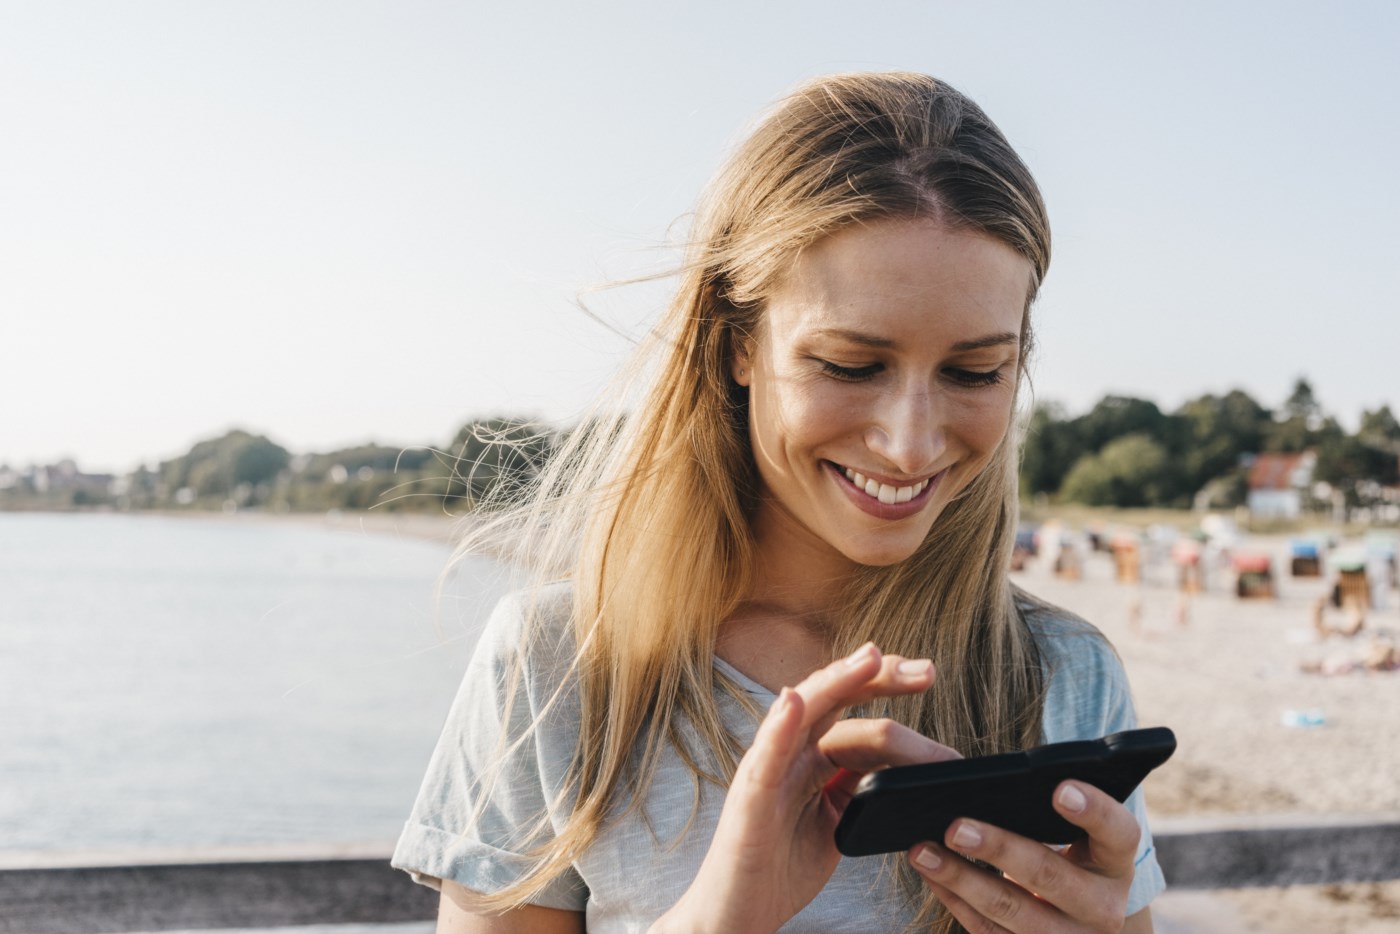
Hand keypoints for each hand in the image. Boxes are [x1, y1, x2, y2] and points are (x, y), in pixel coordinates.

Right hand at [650, 644, 959, 933]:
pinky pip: (765, 757)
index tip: (926, 675)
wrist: (738, 914)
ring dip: (836, 681)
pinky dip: (779, 726)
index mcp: (811, 755)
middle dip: (878, 676)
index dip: (885, 685)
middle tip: (923, 670)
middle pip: (833, 696)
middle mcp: (788, 751)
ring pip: (801, 711)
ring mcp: (767, 769)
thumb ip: (857, 785)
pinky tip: (794, 701)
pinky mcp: (749, 797)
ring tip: (872, 658)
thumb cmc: (781, 868)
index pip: (850, 705)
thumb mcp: (837, 819)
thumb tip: (901, 762)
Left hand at [908, 779, 1141, 932]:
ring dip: (960, 878)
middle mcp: (1103, 906)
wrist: (1078, 921)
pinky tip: (930, 872)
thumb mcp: (1072, 834)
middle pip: (1050, 875)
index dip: (1093, 810)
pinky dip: (954, 898)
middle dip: (998, 848)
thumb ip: (1043, 807)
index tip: (1059, 788)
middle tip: (955, 827)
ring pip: (1011, 909)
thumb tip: (981, 780)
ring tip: (923, 850)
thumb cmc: (1065, 854)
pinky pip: (988, 929)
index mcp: (1117, 861)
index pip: (1118, 832)